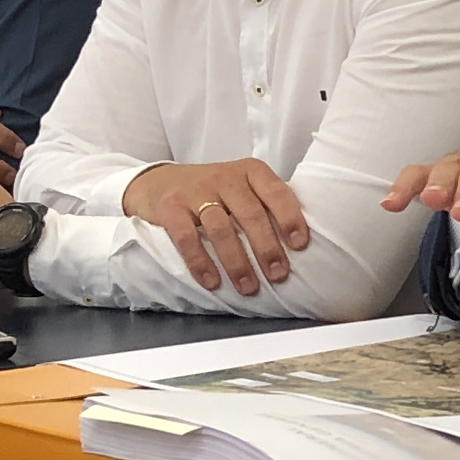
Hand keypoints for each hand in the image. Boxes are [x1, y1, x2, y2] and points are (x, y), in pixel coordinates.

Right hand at [124, 157, 309, 296]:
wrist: (159, 182)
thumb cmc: (213, 192)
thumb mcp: (242, 188)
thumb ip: (265, 206)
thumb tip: (298, 247)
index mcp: (251, 171)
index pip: (276, 192)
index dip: (290, 218)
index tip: (300, 246)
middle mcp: (225, 177)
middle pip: (251, 214)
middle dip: (266, 248)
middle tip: (278, 276)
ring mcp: (196, 191)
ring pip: (221, 228)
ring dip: (237, 261)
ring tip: (248, 287)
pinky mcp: (170, 207)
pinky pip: (187, 237)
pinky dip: (200, 262)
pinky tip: (211, 282)